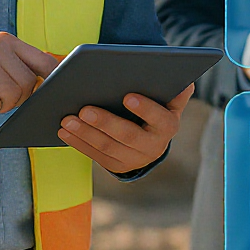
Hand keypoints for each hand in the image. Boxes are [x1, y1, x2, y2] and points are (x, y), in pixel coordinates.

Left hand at [57, 85, 193, 173]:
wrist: (153, 137)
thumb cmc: (158, 107)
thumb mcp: (170, 99)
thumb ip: (176, 90)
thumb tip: (185, 82)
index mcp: (168, 125)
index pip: (159, 118)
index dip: (144, 108)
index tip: (127, 95)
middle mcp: (154, 146)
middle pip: (128, 136)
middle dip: (105, 122)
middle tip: (84, 109)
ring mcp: (134, 159)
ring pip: (108, 148)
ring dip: (86, 134)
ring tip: (67, 119)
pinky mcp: (117, 166)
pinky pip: (96, 156)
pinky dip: (79, 143)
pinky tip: (64, 131)